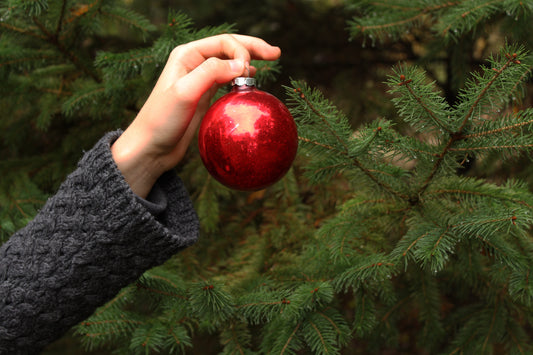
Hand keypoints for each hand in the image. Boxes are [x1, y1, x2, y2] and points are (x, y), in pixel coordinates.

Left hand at [110, 34, 280, 197]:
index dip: (242, 50)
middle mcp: (194, 64)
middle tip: (276, 53)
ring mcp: (200, 81)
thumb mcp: (184, 93)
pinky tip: (253, 83)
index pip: (223, 42)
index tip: (250, 70)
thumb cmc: (161, 120)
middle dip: (253, 48)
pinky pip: (228, 82)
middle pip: (229, 48)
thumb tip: (241, 65)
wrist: (151, 148)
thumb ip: (211, 73)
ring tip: (270, 62)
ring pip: (230, 64)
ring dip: (250, 61)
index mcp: (187, 55)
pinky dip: (242, 79)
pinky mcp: (205, 98)